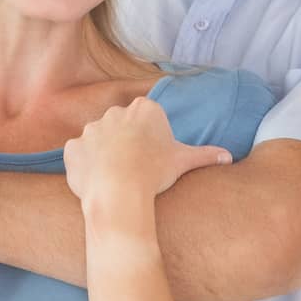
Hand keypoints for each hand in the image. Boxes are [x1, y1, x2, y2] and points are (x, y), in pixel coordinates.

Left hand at [62, 96, 231, 204]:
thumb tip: (228, 157)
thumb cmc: (154, 173)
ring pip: (100, 141)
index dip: (151, 140)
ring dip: (106, 156)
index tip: (154, 159)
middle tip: (137, 169)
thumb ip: (205, 155)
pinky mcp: (72, 148)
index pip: (147, 119)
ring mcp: (90, 129)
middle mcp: (114, 112)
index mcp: (144, 109)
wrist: (118, 191)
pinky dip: (86, 167)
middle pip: (123, 127)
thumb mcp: (183, 162)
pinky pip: (80, 156)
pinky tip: (97, 183)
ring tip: (117, 179)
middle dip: (127, 144)